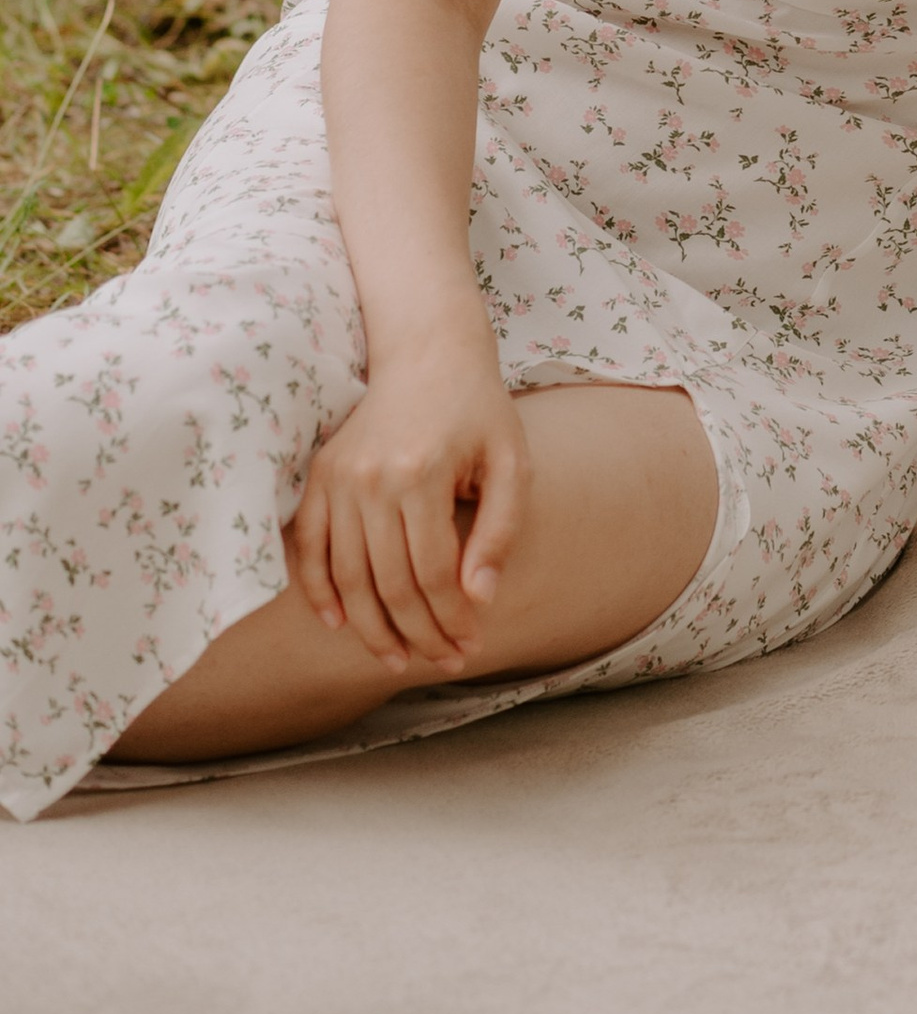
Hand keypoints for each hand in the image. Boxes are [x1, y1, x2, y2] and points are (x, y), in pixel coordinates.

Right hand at [284, 351, 531, 672]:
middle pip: (389, 585)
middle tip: (443, 661)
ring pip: (347, 577)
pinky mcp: (318, 476)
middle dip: (418, 634)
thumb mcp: (511, 460)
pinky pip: (307, 547)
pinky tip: (338, 623)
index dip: (451, 619)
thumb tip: (479, 598)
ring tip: (397, 660)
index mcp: (422, 474)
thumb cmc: (478, 409)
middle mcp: (372, 479)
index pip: (433, 574)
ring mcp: (338, 478)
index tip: (471, 644)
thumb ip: (501, 529)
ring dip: (370, 628)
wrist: (428, 352)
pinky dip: (318, 590)